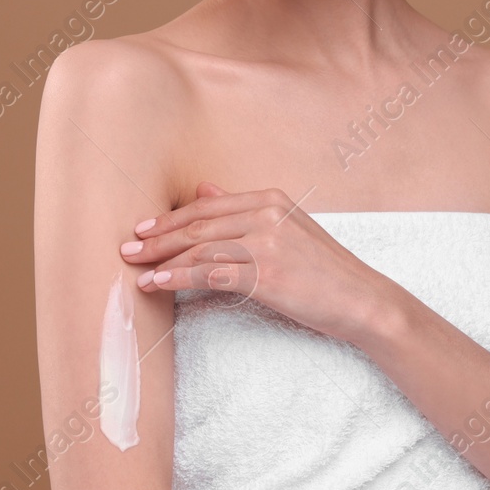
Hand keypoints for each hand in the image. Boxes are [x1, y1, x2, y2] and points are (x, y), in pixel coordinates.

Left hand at [119, 182, 398, 343]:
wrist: (362, 299)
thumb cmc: (324, 269)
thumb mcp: (287, 228)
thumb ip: (244, 210)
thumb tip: (203, 191)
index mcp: (269, 199)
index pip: (206, 207)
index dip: (170, 219)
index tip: (142, 230)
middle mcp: (266, 214)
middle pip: (197, 225)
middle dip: (158, 239)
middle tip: (127, 250)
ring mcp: (267, 243)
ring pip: (199, 249)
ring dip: (162, 262)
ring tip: (138, 273)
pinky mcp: (267, 274)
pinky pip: (211, 274)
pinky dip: (179, 279)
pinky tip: (160, 285)